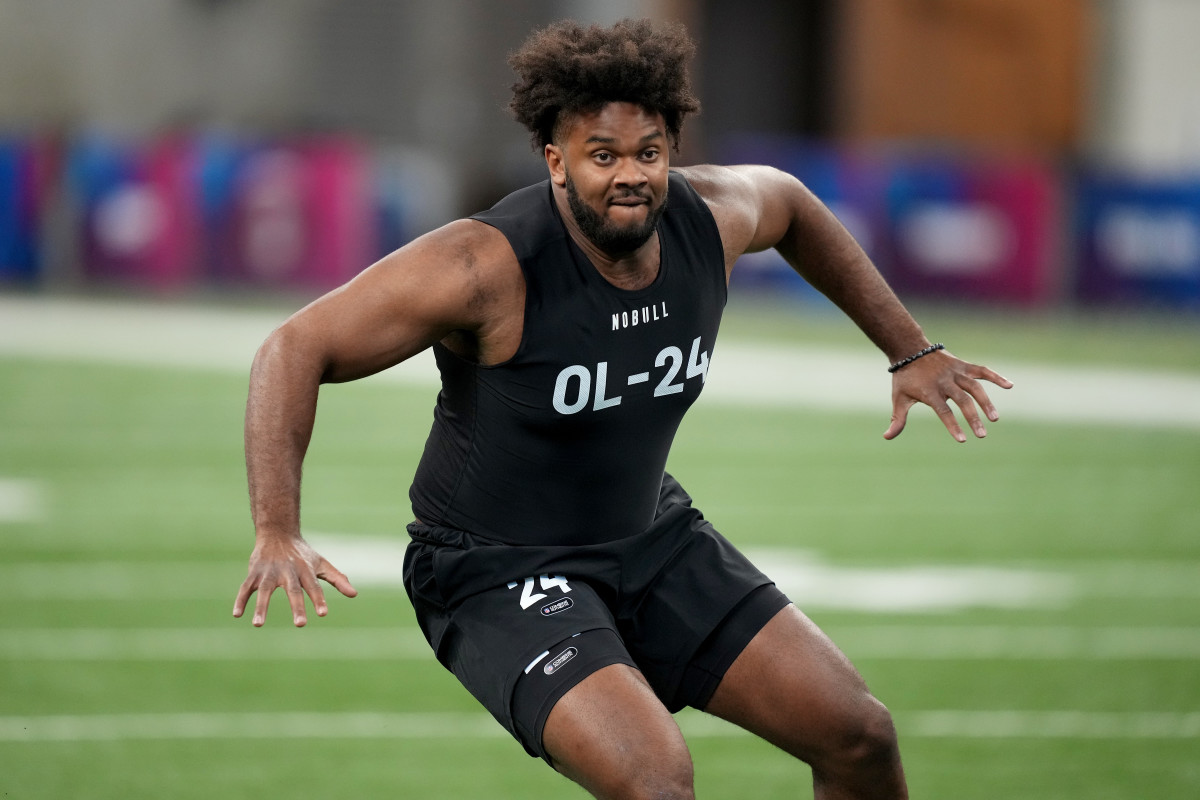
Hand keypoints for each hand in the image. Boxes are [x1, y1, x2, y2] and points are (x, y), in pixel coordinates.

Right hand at [232, 535, 357, 626]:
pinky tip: (237, 615)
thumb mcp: (321, 564)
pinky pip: (245, 588)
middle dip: (297, 607)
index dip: (319, 599)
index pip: (314, 587)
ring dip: (261, 607)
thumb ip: (337, 579)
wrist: (278, 532)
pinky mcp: (254, 574)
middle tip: (301, 624)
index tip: (323, 613)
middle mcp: (287, 572)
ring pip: (265, 591)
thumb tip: (354, 594)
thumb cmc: (303, 554)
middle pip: (293, 591)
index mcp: (305, 570)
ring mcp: (269, 573)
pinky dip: (241, 600)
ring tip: (258, 625)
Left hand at [883, 350, 1012, 442]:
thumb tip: (887, 437)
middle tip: (982, 435)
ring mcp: (955, 372)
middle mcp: (945, 382)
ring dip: (986, 403)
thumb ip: (898, 419)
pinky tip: (1010, 385)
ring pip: (975, 388)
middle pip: (963, 401)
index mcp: (930, 391)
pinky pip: (982, 371)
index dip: (953, 426)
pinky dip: (995, 377)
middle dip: (973, 419)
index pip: (944, 412)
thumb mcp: (899, 398)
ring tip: (994, 418)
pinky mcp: (963, 365)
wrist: (909, 349)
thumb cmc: (905, 378)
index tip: (963, 440)